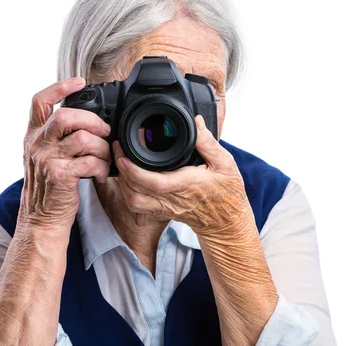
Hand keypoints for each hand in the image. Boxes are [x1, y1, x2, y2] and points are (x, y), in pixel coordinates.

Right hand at [20, 77, 111, 230]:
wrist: (42, 220)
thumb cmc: (50, 188)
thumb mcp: (46, 156)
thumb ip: (58, 137)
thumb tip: (90, 121)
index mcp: (33, 136)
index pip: (39, 101)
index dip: (60, 87)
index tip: (80, 81)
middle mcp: (37, 145)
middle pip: (65, 116)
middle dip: (92, 120)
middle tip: (104, 131)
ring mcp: (46, 160)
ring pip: (81, 138)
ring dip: (101, 147)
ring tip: (105, 157)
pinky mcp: (59, 176)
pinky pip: (89, 162)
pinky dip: (102, 166)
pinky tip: (101, 174)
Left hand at [111, 115, 250, 236]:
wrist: (226, 223)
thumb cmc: (227, 195)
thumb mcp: (225, 164)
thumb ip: (208, 143)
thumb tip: (196, 122)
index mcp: (186, 184)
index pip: (154, 181)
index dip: (133, 169)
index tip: (123, 153)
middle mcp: (172, 198)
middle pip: (135, 191)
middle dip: (121, 171)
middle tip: (118, 150)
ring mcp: (165, 207)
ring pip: (133, 201)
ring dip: (122, 183)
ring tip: (122, 162)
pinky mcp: (162, 211)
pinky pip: (138, 205)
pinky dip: (128, 192)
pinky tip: (129, 178)